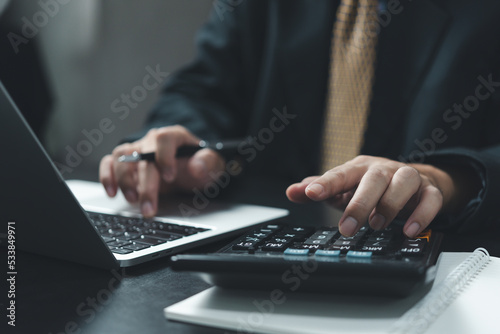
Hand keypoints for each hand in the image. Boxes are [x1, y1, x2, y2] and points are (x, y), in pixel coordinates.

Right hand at [99, 125, 225, 216]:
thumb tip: (197, 166)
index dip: (165, 157)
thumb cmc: (200, 165)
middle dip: (146, 185)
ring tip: (133, 200)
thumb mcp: (212, 165)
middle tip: (149, 207)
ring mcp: (136, 150)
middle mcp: (152, 141)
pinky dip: (107, 176)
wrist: (190, 170)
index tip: (170, 177)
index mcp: (175, 137)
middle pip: (142, 156)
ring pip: (121, 157)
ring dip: (124, 180)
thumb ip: (208, 163)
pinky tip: (112, 192)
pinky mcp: (125, 163)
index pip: (164, 138)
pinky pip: (109, 163)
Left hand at [286, 155, 475, 237]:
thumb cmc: (371, 186)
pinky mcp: (430, 190)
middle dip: (359, 203)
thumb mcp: (343, 188)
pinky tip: (409, 231)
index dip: (325, 183)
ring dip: (390, 204)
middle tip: (346, 228)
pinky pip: (431, 199)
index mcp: (360, 168)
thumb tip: (292, 191)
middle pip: (373, 179)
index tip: (310, 193)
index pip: (341, 173)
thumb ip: (318, 190)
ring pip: (404, 182)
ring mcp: (409, 178)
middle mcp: (384, 169)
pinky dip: (422, 214)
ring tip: (377, 225)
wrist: (415, 181)